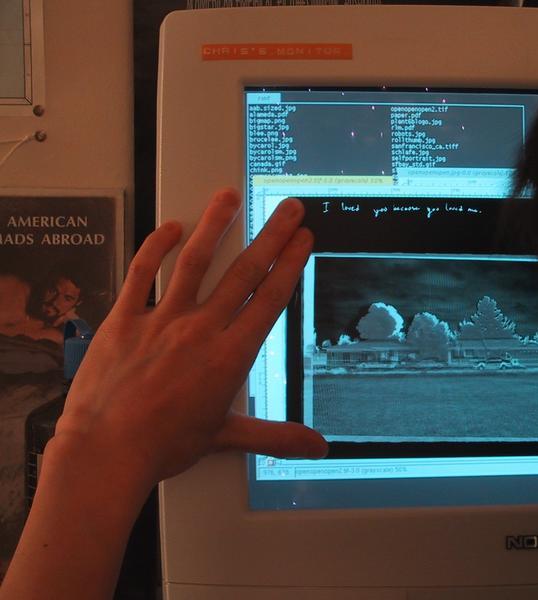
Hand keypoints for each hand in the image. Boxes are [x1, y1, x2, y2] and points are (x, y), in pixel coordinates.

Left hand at [52, 188, 326, 488]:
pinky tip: (171, 228)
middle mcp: (201, 329)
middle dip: (272, 236)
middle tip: (289, 211)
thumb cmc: (163, 446)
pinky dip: (156, 248)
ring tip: (229, 198)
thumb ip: (275, 437)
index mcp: (229, 355)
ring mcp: (162, 319)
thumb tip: (316, 447)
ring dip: (215, 226)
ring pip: (195, 261)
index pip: (270, 299)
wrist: (106, 452)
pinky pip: (143, 273)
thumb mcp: (225, 438)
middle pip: (244, 272)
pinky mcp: (125, 318)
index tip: (303, 242)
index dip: (290, 265)